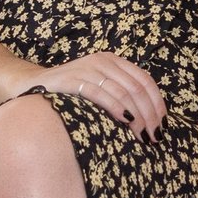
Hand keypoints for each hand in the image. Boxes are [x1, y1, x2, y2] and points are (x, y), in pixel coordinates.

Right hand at [25, 53, 165, 136]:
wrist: (34, 86)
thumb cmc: (72, 94)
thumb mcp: (100, 87)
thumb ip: (121, 95)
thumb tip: (150, 119)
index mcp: (114, 61)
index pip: (145, 80)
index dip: (157, 103)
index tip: (163, 124)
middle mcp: (103, 61)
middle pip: (137, 88)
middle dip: (150, 114)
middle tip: (154, 136)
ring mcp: (87, 68)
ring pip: (123, 92)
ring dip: (137, 116)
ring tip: (142, 135)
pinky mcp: (72, 79)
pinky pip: (100, 94)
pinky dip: (116, 108)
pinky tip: (125, 122)